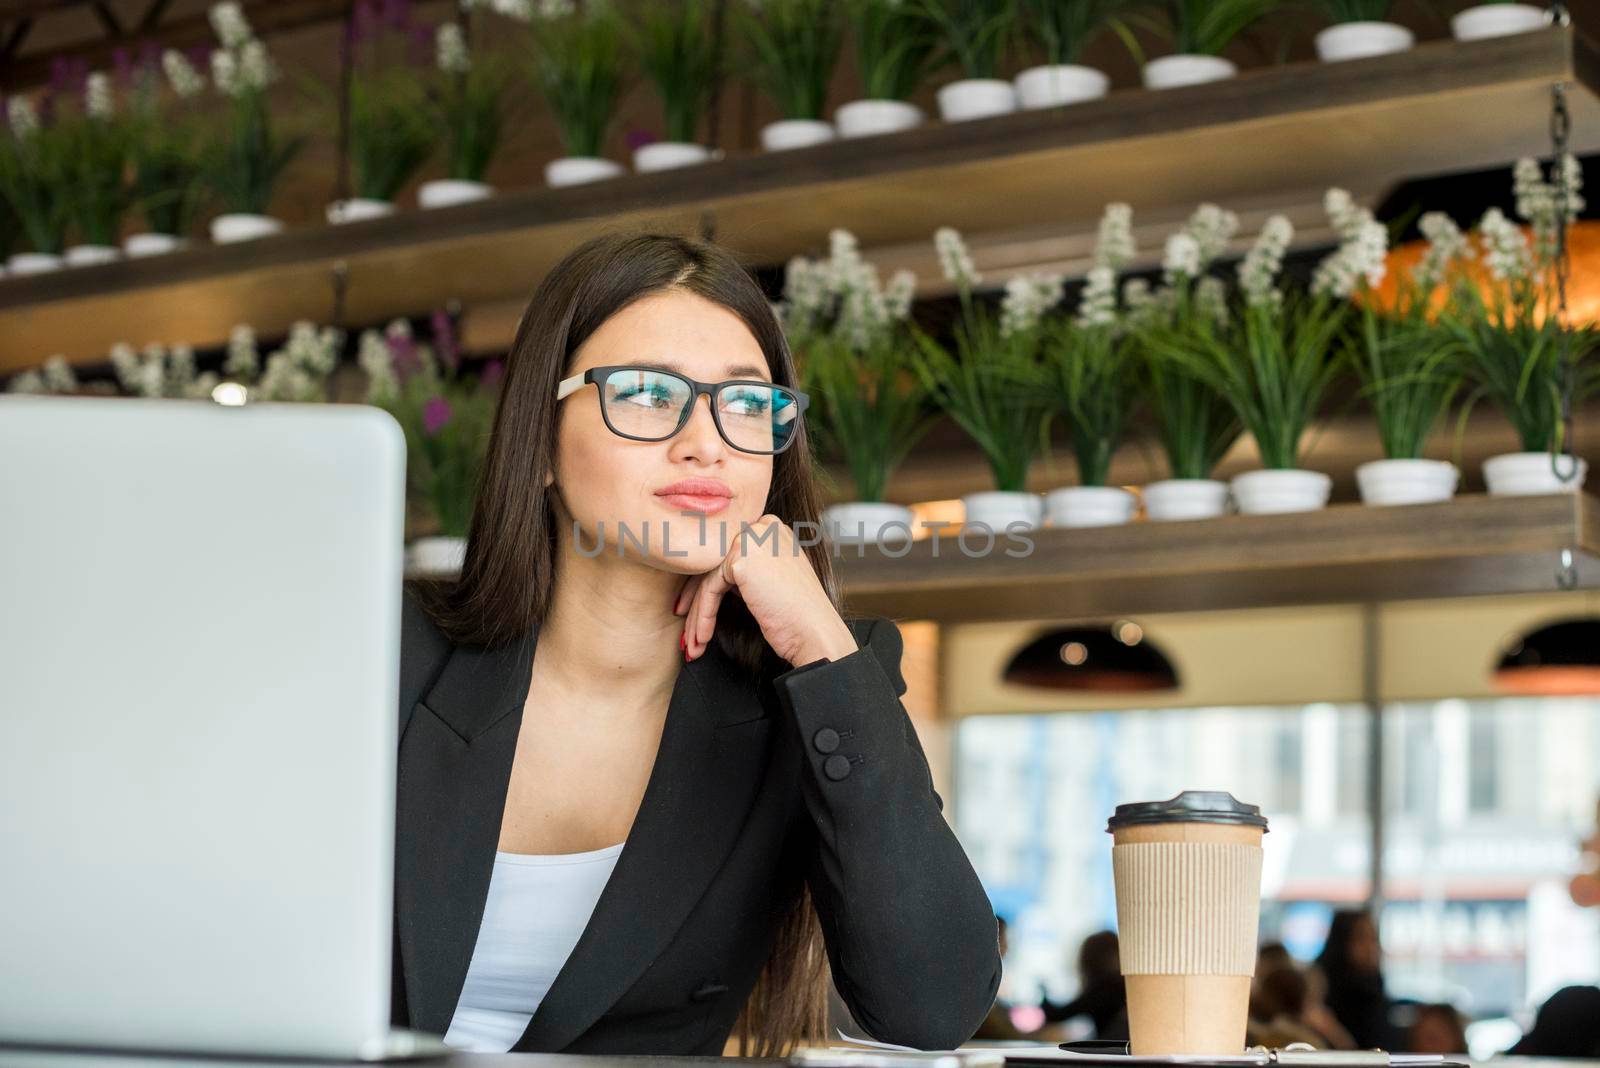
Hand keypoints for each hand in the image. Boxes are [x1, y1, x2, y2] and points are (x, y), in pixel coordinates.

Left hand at [674, 514, 857, 667]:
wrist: (815, 632)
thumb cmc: (798, 615)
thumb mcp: (773, 579)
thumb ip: (749, 568)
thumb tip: (710, 576)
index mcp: (773, 527)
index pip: (728, 552)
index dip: (707, 582)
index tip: (694, 609)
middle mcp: (763, 526)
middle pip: (714, 562)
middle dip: (695, 598)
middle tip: (686, 628)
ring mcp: (753, 539)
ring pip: (708, 577)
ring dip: (697, 614)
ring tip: (692, 643)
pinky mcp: (742, 558)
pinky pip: (709, 589)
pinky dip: (703, 615)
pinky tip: (702, 637)